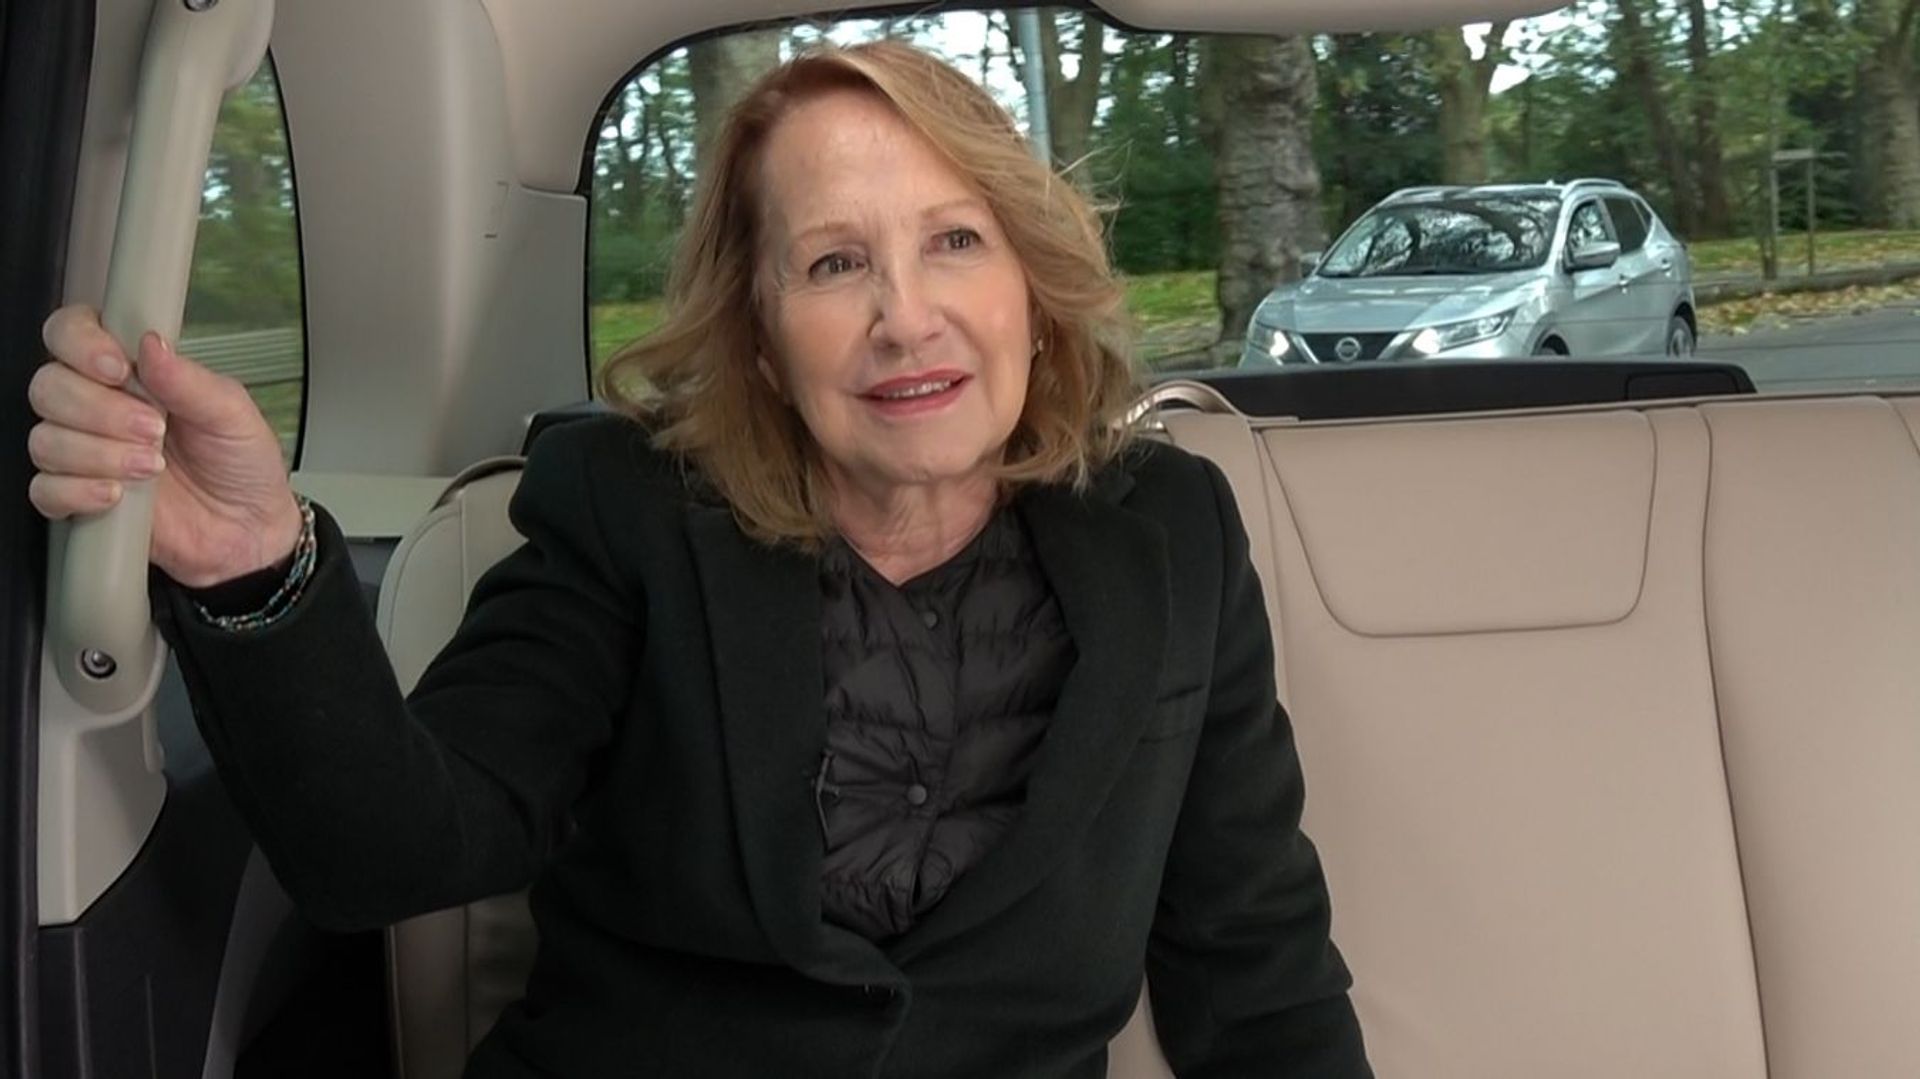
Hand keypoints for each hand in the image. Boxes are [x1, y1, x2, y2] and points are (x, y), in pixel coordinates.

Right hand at [29, 305, 303, 587]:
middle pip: (48, 387)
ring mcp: (84, 453)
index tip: (116, 367)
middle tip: (153, 429)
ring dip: (97, 453)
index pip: (70, 333)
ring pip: (45, 439)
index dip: (79, 343)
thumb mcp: (232, 415)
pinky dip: (78, 491)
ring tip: (151, 467)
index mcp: (131, 373)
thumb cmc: (241, 464)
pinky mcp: (78, 498)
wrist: (249, 530)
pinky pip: (44, 490)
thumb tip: (151, 344)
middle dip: (99, 410)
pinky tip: (117, 495)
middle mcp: (98, 407)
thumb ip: (190, 380)